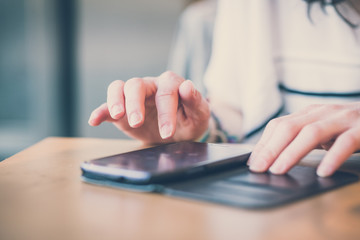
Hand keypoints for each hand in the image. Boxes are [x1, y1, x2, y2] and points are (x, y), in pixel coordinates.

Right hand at [88, 71, 209, 143]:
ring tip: (116, 116)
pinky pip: (108, 106)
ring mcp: (135, 96)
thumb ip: (195, 101)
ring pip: (119, 88)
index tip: (167, 132)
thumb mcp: (199, 115)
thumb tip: (187, 86)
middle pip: (137, 85)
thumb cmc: (190, 121)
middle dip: (135, 104)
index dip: (166, 112)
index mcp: (171, 84)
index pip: (166, 93)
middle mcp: (151, 85)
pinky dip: (100, 111)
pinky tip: (94, 120)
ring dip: (115, 101)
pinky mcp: (123, 109)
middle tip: (137, 123)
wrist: (179, 132)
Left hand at [248, 103, 359, 176]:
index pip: (279, 125)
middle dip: (271, 149)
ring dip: (292, 153)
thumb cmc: (350, 126)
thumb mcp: (323, 129)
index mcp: (310, 112)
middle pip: (290, 127)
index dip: (263, 143)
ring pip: (312, 132)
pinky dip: (332, 156)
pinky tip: (322, 171)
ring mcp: (343, 118)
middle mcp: (323, 112)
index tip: (253, 162)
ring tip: (279, 170)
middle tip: (260, 168)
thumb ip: (302, 138)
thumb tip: (273, 156)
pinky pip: (346, 142)